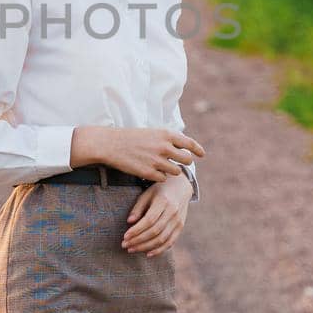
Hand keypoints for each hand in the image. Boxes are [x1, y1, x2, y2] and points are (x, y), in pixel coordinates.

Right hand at [71, 126, 205, 182]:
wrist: (111, 144)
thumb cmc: (132, 138)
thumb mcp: (152, 133)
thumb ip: (168, 140)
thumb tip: (184, 148)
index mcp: (166, 134)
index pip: (189, 143)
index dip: (197, 150)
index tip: (202, 155)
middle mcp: (164, 147)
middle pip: (186, 159)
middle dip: (184, 162)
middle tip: (178, 163)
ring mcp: (157, 160)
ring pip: (175, 171)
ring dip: (170, 170)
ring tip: (160, 166)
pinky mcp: (148, 172)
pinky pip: (162, 179)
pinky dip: (159, 177)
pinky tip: (150, 171)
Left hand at [121, 173, 191, 256]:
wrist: (180, 188)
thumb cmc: (159, 190)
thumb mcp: (147, 194)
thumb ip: (138, 207)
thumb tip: (129, 222)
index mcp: (163, 201)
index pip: (149, 220)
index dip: (137, 230)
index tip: (125, 237)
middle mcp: (172, 212)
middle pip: (155, 231)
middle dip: (138, 240)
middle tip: (125, 245)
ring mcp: (178, 221)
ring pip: (162, 239)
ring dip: (146, 247)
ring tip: (132, 249)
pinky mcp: (180, 227)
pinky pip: (170, 242)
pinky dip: (159, 250)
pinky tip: (148, 254)